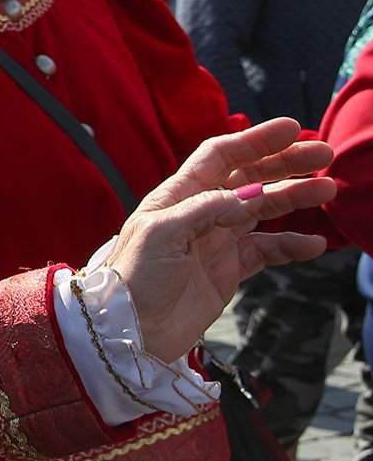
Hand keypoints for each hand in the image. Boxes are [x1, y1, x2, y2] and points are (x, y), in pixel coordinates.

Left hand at [106, 119, 335, 361]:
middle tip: (324, 154)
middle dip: (285, 163)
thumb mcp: (160, 234)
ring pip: (262, 209)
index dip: (254, 140)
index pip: (220, 156)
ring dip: (295, 197)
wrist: (132, 331)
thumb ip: (205, 209)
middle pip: (248, 177)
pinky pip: (266, 250)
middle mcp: (198, 212)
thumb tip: (250, 196)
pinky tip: (314, 244)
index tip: (292, 129)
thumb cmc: (135, 277)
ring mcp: (215, 240)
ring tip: (328, 190)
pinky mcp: (227, 270)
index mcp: (177, 195)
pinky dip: (291, 245)